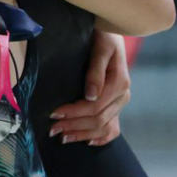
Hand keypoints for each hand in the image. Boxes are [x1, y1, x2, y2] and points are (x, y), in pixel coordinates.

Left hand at [48, 30, 129, 145]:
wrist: (111, 35)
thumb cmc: (104, 37)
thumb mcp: (101, 48)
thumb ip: (96, 71)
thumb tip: (90, 96)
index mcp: (119, 83)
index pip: (95, 106)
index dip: (74, 112)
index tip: (54, 114)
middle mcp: (123, 96)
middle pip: (98, 120)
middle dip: (74, 126)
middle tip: (53, 129)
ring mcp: (121, 102)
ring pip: (104, 127)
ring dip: (83, 134)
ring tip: (63, 137)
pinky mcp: (116, 105)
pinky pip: (113, 128)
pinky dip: (101, 138)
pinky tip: (88, 142)